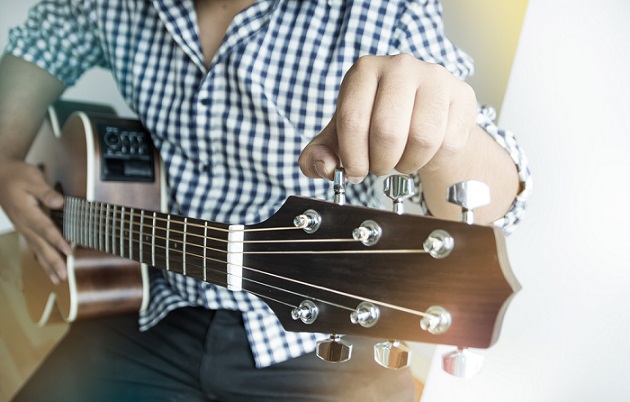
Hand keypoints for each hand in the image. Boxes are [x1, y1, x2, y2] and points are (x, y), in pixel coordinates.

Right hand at [0, 158, 70, 282]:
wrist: (0, 175)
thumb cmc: (17, 176)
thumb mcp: (32, 178)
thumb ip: (46, 192)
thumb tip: (59, 202)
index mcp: (27, 213)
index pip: (46, 229)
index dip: (58, 240)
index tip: (69, 251)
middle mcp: (24, 224)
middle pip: (41, 246)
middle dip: (53, 262)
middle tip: (63, 276)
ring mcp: (23, 228)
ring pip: (36, 249)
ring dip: (47, 265)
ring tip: (57, 279)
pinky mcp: (24, 229)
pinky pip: (33, 246)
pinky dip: (41, 258)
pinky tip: (47, 267)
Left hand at [299, 54, 477, 182]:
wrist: (424, 117)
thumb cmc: (378, 124)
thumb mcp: (343, 138)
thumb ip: (320, 154)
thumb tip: (321, 166)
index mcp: (364, 70)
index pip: (353, 119)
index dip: (353, 156)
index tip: (356, 170)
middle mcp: (400, 66)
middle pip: (387, 131)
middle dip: (381, 162)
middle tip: (380, 166)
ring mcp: (435, 78)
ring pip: (422, 139)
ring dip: (408, 163)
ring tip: (402, 159)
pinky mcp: (462, 96)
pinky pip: (448, 143)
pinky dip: (433, 160)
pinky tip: (425, 153)